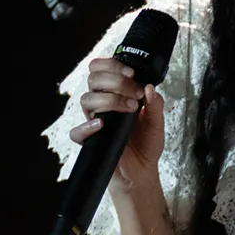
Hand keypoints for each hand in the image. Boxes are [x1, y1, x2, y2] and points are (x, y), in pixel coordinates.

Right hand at [68, 56, 164, 192]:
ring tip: (131, 109)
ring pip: (86, 100)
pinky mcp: (90, 139)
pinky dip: (87, 126)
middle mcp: (102, 104)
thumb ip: (155, 104)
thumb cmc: (147, 142)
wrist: (143, 168)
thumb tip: (150, 87)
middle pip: (94, 80)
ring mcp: (94, 120)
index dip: (112, 66)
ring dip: (110, 100)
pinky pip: (77, 131)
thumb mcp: (157, 122)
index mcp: (115, 94)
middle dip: (116, 82)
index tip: (131, 73)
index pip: (101, 70)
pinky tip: (102, 124)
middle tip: (136, 93)